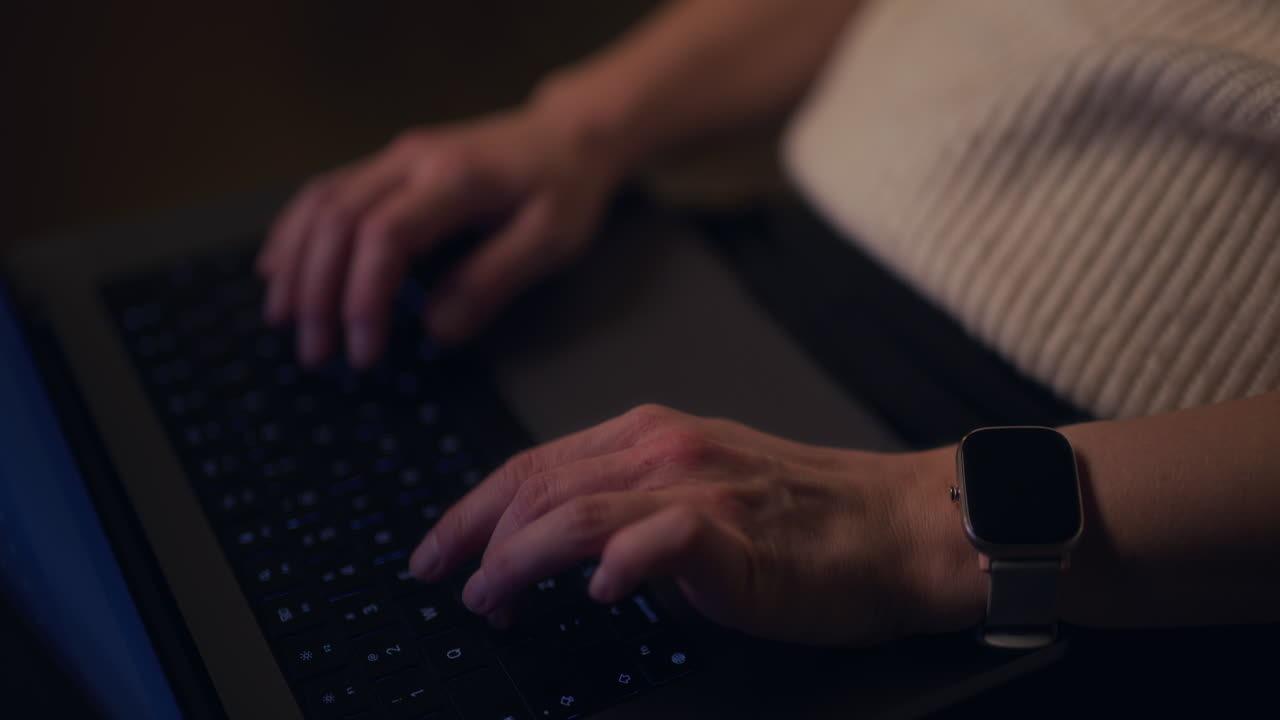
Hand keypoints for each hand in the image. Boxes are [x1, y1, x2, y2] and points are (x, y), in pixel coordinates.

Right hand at [256, 100, 623, 366]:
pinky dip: (295, 232)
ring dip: (295, 263)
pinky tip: (279, 269)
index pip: (384, 236)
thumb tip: (433, 330)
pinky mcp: (387, 164)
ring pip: (320, 202)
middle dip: (317, 292)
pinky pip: (325, 192)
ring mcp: (394, 157)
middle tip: (315, 354)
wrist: (568, 137)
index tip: (365, 353)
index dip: (363, 298)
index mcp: (456, 179)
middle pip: (338, 219)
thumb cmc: (566, 191)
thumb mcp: (551, 242)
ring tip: (283, 320)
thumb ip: (492, 283)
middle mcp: (412, 159)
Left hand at [409, 404, 983, 645]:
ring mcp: (698, 487)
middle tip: (448, 586)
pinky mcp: (735, 532)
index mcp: (649, 437)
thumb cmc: (804, 518)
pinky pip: (659, 540)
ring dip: (520, 560)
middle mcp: (664, 450)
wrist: (892, 525)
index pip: (534, 466)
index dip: (471, 510)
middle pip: (537, 485)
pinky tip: (598, 593)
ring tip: (494, 601)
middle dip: (474, 539)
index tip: (434, 553)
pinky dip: (617, 563)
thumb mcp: (700, 492)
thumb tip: (562, 554)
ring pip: (576, 510)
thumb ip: (630, 508)